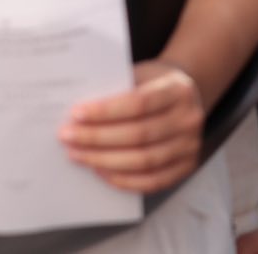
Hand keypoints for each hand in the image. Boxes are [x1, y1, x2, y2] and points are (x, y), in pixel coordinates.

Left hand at [61, 58, 204, 192]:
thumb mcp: (141, 76)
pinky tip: (99, 170)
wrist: (182, 97)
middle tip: (68, 137)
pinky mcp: (186, 166)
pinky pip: (151, 181)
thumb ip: (117, 90)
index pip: (140, 103)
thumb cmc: (153, 86)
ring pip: (143, 161)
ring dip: (104, 160)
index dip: (106, 111)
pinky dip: (122, 179)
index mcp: (179, 90)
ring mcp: (190, 145)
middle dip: (97, 138)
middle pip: (139, 134)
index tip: (76, 114)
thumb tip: (79, 115)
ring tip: (77, 154)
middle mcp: (190, 118)